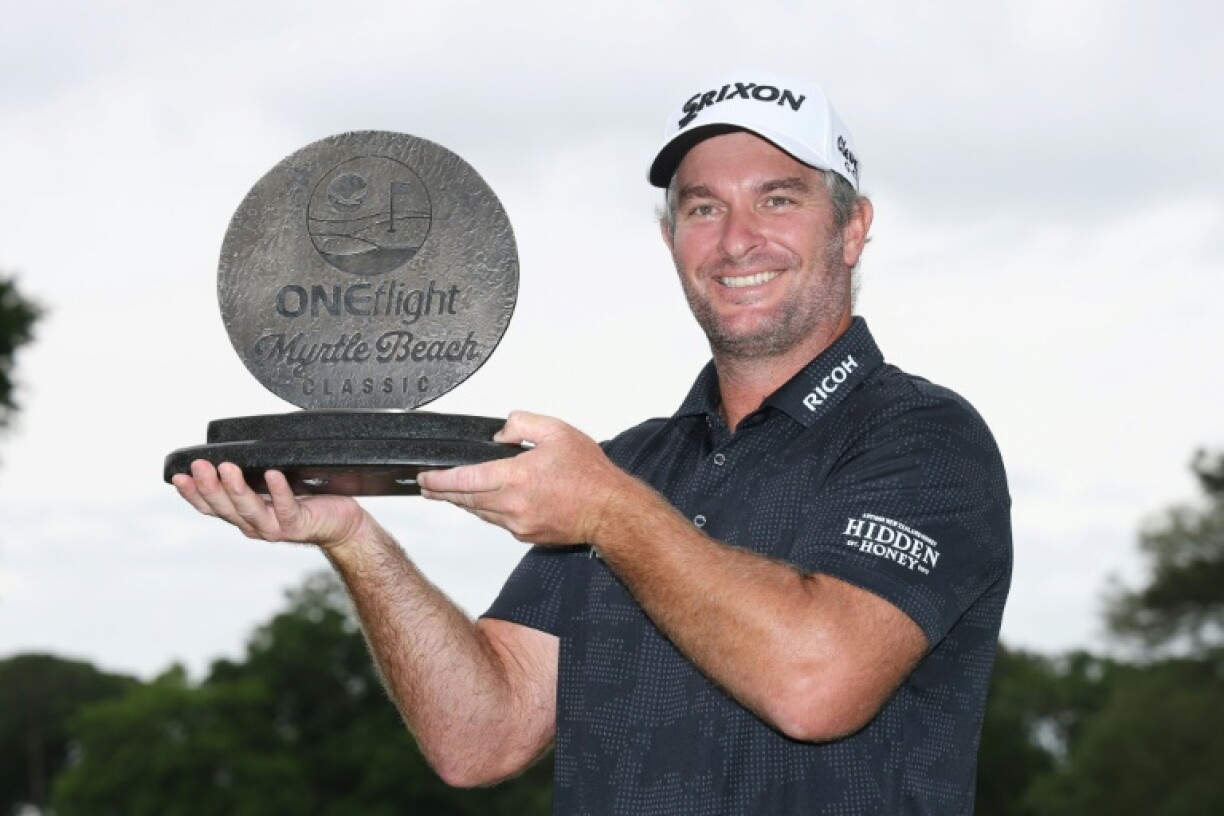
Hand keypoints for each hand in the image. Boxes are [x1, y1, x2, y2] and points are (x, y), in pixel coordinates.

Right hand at [171, 460, 370, 548]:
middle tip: (198, 465)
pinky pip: (286, 508)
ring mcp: (275, 527)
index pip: (210, 506)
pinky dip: (278, 491)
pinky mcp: (298, 524)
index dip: (192, 493)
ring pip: (248, 510)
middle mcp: (254, 524)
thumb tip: (235, 445)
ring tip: (227, 468)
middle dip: (208, 487)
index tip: (177, 475)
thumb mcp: (272, 486)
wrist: (341, 525)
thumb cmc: (307, 500)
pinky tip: (273, 475)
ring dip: (235, 489)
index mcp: (243, 514)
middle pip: (224, 508)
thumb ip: (253, 474)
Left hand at [417, 411, 631, 545]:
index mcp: (516, 478)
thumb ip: (521, 424)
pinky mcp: (526, 535)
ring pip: (480, 512)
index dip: (439, 480)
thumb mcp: (557, 431)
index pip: (464, 479)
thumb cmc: (590, 475)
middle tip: (428, 486)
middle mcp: (513, 505)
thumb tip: (500, 434)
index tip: (424, 477)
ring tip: (451, 493)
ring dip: (464, 502)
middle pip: (465, 499)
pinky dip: (488, 511)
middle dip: (443, 492)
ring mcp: (518, 524)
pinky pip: (498, 521)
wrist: (611, 512)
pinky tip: (488, 502)